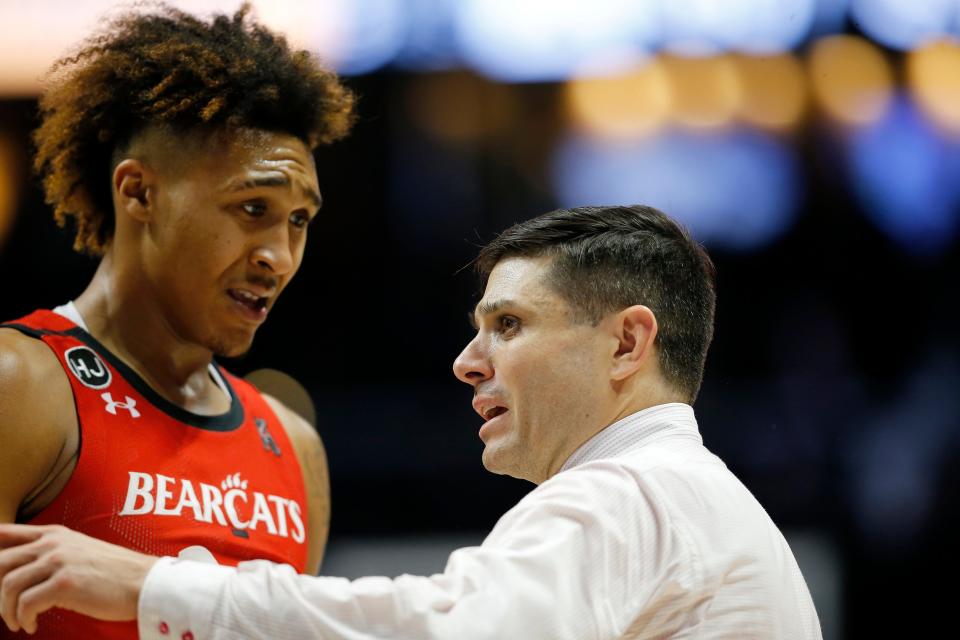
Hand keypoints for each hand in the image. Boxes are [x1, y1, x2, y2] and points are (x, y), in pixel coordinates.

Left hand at [0, 524, 157, 633]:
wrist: (144, 582)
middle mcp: (53, 543)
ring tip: (18, 621)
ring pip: (8, 586)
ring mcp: (59, 561)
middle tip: (5, 608)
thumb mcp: (78, 551)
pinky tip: (31, 625)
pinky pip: (25, 604)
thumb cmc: (113, 573)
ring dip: (7, 611)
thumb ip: (49, 553)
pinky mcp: (65, 583)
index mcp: (53, 533)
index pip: (3, 533)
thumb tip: (16, 572)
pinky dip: (23, 619)